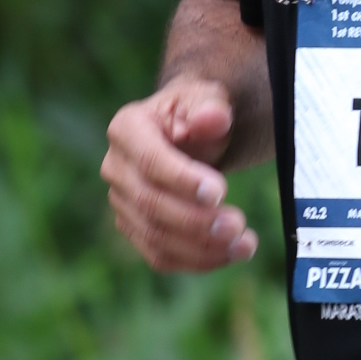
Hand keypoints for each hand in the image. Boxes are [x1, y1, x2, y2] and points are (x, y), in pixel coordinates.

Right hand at [102, 77, 259, 272]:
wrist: (187, 133)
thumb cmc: (196, 113)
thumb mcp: (207, 98)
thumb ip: (210, 108)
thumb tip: (212, 119)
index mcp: (126, 129)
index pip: (150, 160)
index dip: (182, 180)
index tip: (221, 192)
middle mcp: (115, 167)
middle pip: (150, 203)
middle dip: (195, 220)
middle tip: (238, 225)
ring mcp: (121, 202)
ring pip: (154, 236)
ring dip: (201, 247)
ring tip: (245, 244)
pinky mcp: (135, 228)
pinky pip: (160, 255)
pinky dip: (197, 260)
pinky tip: (230, 254)